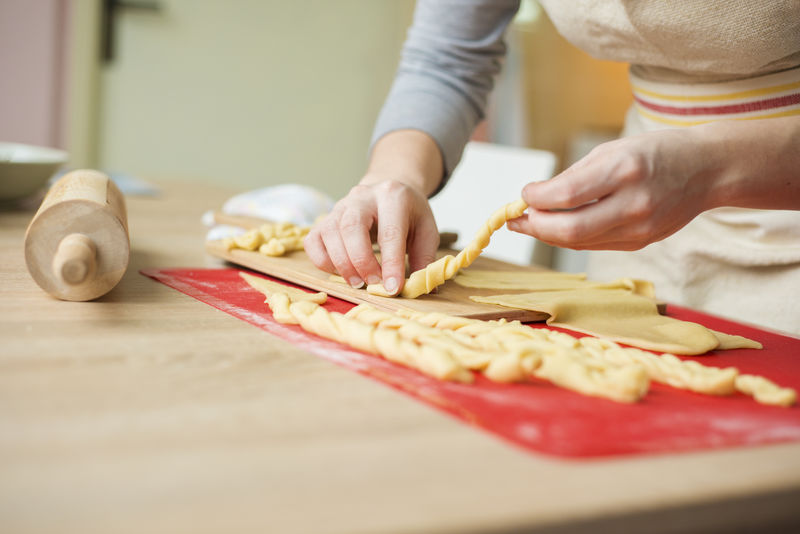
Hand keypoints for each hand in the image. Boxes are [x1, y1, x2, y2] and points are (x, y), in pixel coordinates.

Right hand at [304, 178, 439, 294]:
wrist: (389, 192)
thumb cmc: (408, 215)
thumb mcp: (426, 230)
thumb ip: (424, 259)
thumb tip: (419, 288)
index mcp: (393, 196)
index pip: (390, 232)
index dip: (390, 263)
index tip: (392, 289)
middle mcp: (362, 197)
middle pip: (352, 228)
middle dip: (361, 262)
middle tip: (373, 285)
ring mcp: (339, 206)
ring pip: (330, 234)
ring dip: (343, 265)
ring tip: (359, 283)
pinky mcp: (324, 220)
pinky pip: (313, 242)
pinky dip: (323, 262)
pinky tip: (341, 272)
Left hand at [508, 129, 715, 249]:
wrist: (706, 169)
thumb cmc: (654, 152)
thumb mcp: (613, 149)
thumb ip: (574, 175)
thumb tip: (535, 198)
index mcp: (624, 170)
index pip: (566, 195)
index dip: (536, 199)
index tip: (524, 194)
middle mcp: (633, 203)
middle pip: (569, 229)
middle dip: (535, 226)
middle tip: (515, 219)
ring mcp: (639, 228)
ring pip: (578, 242)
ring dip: (548, 234)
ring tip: (529, 222)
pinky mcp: (640, 242)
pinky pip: (594, 244)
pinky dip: (570, 237)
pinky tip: (557, 227)